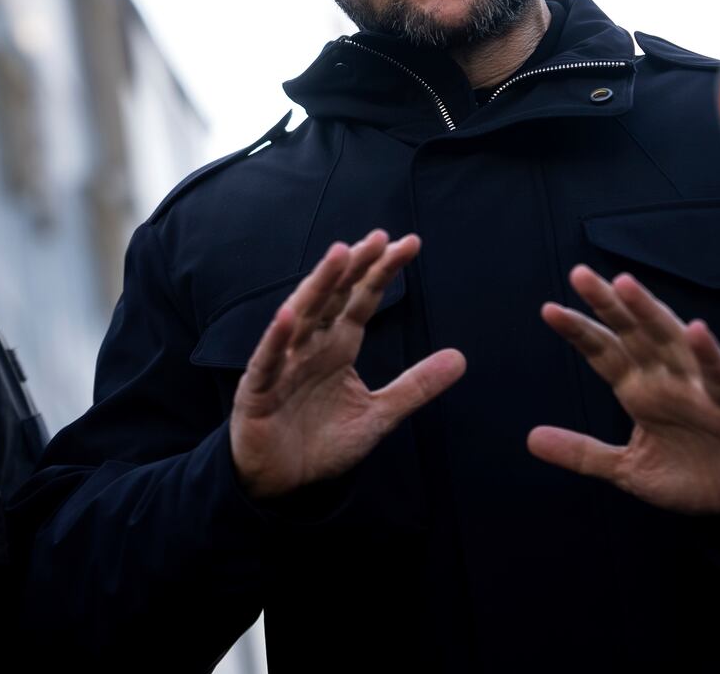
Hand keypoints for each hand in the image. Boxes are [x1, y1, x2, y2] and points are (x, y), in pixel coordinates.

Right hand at [232, 230, 465, 499]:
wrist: (283, 484)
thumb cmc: (323, 443)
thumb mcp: (379, 415)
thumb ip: (416, 386)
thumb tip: (461, 357)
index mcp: (338, 346)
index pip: (362, 299)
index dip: (383, 271)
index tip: (410, 243)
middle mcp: (311, 346)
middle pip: (333, 297)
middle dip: (355, 266)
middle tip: (380, 237)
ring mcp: (282, 364)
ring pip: (301, 316)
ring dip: (319, 284)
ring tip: (339, 254)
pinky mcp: (258, 390)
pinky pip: (268, 360)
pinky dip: (277, 337)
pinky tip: (289, 314)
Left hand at [527, 265, 719, 515]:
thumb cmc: (689, 474)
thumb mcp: (627, 470)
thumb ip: (583, 453)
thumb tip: (530, 439)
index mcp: (639, 390)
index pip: (603, 352)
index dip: (579, 331)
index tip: (549, 309)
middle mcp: (665, 379)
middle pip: (632, 333)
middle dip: (608, 304)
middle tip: (579, 274)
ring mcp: (698, 388)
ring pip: (671, 341)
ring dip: (650, 312)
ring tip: (625, 284)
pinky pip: (719, 376)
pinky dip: (708, 354)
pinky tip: (696, 329)